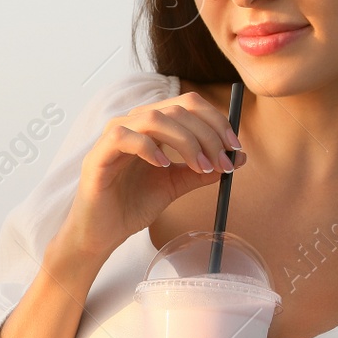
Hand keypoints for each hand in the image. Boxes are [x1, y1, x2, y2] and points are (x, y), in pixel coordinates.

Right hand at [57, 90, 246, 262]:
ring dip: (185, 141)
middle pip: (177, 108)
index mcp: (152, 125)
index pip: (188, 104)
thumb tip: (239, 158)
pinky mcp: (98, 154)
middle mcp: (133, 123)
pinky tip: (163, 166)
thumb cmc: (133, 205)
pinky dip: (149, 148)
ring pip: (155, 118)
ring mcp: (113, 136)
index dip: (216, 121)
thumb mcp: (176, 184)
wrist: (103, 232)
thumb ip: (203, 170)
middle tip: (222, 163)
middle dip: (207, 134)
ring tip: (199, 167)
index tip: (235, 148)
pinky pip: (123, 137)